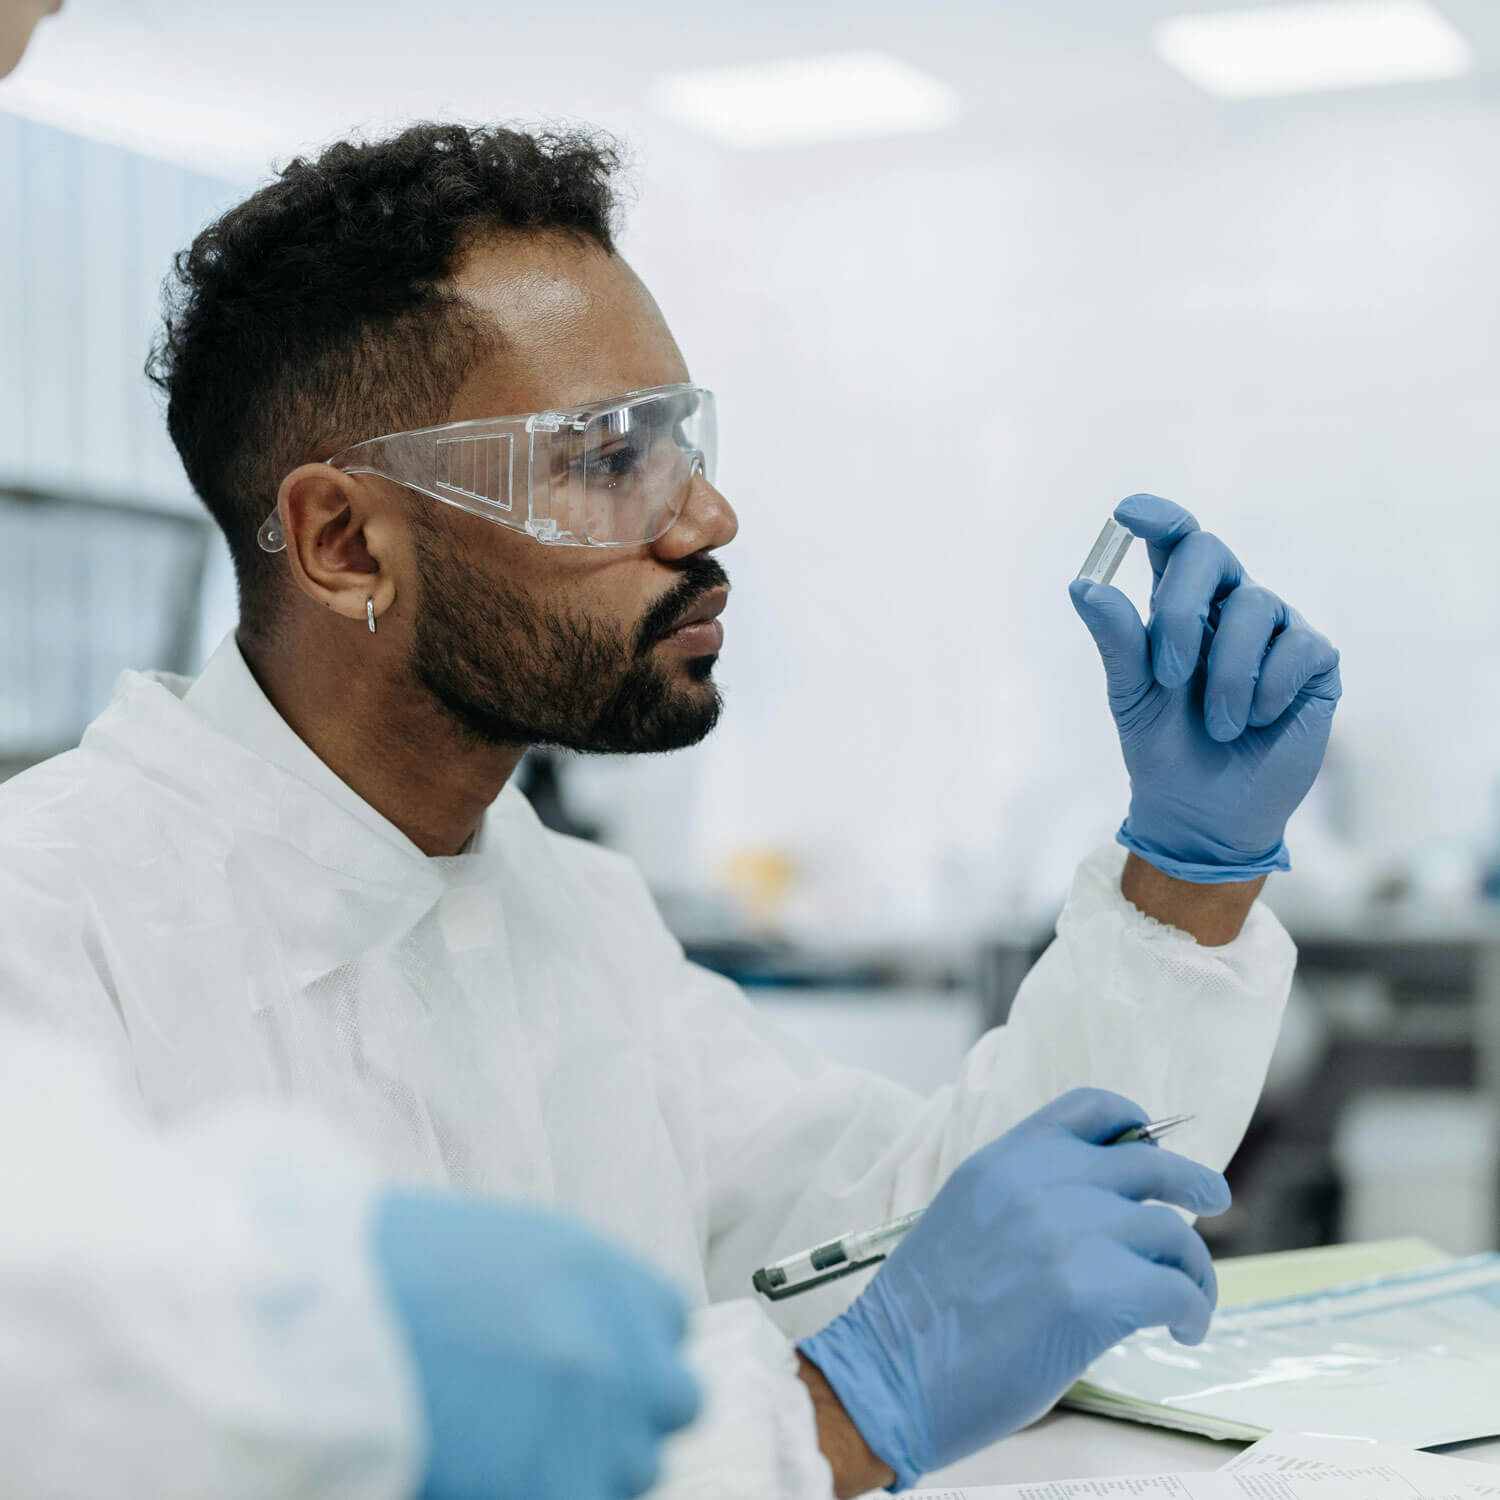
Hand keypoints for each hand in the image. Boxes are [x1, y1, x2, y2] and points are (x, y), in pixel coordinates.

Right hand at [374, 1192, 700, 1499]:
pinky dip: (550, 1490)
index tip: (583, 1366)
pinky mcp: (560, 1492)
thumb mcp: (514, 1251)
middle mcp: (627, 1351)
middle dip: (626, 1413)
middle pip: (673, 1401)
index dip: (626, 1349)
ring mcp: (602, 1430)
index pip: (670, 1326)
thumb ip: (576, 1295)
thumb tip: (592, 1335)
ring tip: (508, 1448)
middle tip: (560, 1421)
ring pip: (635, 1471)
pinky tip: (492, 1475)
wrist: (328, 1325)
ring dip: (588, 1466)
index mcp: (613, 1279)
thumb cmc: (399, 1276)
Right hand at [797, 1089, 1228, 1488]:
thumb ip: (1029, 1198)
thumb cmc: (922, 1316)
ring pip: (1173, 1231)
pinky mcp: (1093, 1292)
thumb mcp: (967, 1217)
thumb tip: (1103, 1212)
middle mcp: (1041, 1182)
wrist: (890, 1371)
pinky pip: (1177, 1289)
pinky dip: (1193, 1310)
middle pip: (1151, 1163)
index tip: (1158, 1146)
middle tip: (1214, 1201)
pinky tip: (1182, 1329)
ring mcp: (1069, 1232)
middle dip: (1194, 1183)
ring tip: (1189, 1299)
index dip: (1136, 1123)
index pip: (1090, 1107)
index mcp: (1004, 1159)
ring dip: (1193, 1267)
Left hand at [1069, 494, 1340, 883]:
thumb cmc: (1164, 747)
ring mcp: (1276, 629)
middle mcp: (1228, 605)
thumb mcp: (1131, 694)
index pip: (1174, 540)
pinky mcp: (1314, 662)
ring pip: (1254, 606)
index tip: (1127, 512)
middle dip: (1182, 610)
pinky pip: (1296, 646)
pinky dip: (1266, 689)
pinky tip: (1256, 722)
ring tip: (1217, 726)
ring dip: (1225, 676)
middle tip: (1168, 675)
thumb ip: (1117, 639)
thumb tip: (1084, 585)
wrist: (1204, 811)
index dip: (1157, 516)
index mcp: (1179, 604)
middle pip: (1210, 555)